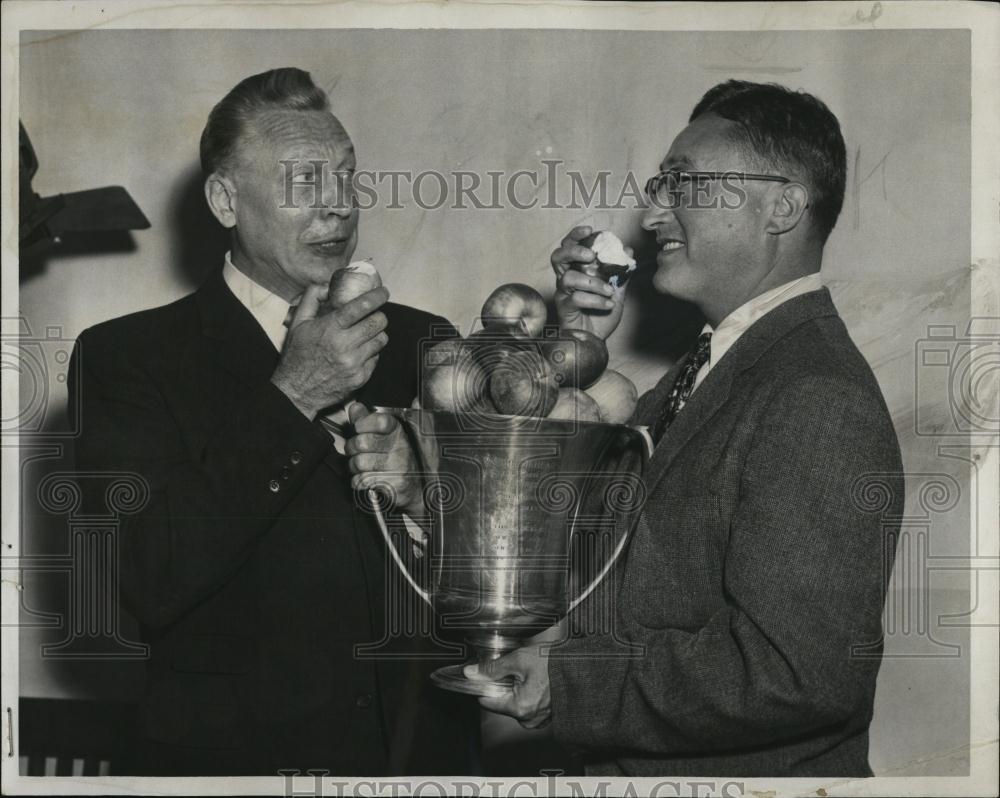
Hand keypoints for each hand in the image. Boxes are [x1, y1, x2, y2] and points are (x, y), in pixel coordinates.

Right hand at [271, 284, 389, 419]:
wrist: (297, 391)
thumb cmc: (298, 355)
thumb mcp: (298, 323)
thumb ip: (312, 298)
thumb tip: (328, 285)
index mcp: (330, 328)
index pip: (361, 306)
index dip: (376, 296)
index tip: (383, 292)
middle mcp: (344, 345)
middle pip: (378, 322)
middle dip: (379, 316)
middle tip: (373, 316)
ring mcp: (354, 363)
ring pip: (381, 340)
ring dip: (377, 334)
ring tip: (365, 335)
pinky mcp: (360, 378)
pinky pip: (376, 358)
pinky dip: (371, 353)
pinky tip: (358, 353)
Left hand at [345, 403, 424, 517]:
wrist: (415, 488)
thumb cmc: (396, 459)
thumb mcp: (387, 436)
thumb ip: (368, 419)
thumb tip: (355, 407)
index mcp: (399, 432)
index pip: (379, 420)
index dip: (362, 424)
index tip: (359, 429)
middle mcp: (401, 447)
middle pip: (362, 442)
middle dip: (351, 448)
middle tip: (355, 451)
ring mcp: (399, 467)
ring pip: (359, 462)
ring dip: (354, 466)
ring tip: (360, 466)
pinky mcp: (394, 485)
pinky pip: (362, 480)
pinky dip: (358, 481)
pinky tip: (365, 478)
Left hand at [464, 625, 562, 729]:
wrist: (579, 666)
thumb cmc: (554, 663)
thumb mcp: (518, 660)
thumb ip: (492, 668)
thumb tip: (471, 672)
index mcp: (520, 708)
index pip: (487, 702)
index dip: (485, 685)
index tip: (489, 673)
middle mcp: (529, 719)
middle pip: (501, 703)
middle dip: (504, 686)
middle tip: (516, 670)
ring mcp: (538, 720)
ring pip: (514, 704)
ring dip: (516, 690)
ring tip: (529, 675)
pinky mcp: (546, 717)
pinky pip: (528, 706)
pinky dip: (527, 694)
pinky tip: (536, 681)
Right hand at [551, 225, 628, 340]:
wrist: (595, 340)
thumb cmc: (601, 314)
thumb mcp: (616, 289)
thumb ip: (621, 271)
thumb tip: (628, 250)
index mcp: (576, 270)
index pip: (569, 246)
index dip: (576, 235)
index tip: (590, 230)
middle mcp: (566, 279)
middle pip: (558, 256)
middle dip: (574, 250)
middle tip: (591, 256)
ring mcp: (563, 294)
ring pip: (568, 278)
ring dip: (592, 282)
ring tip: (609, 290)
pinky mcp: (565, 308)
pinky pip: (577, 299)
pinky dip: (596, 300)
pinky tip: (608, 304)